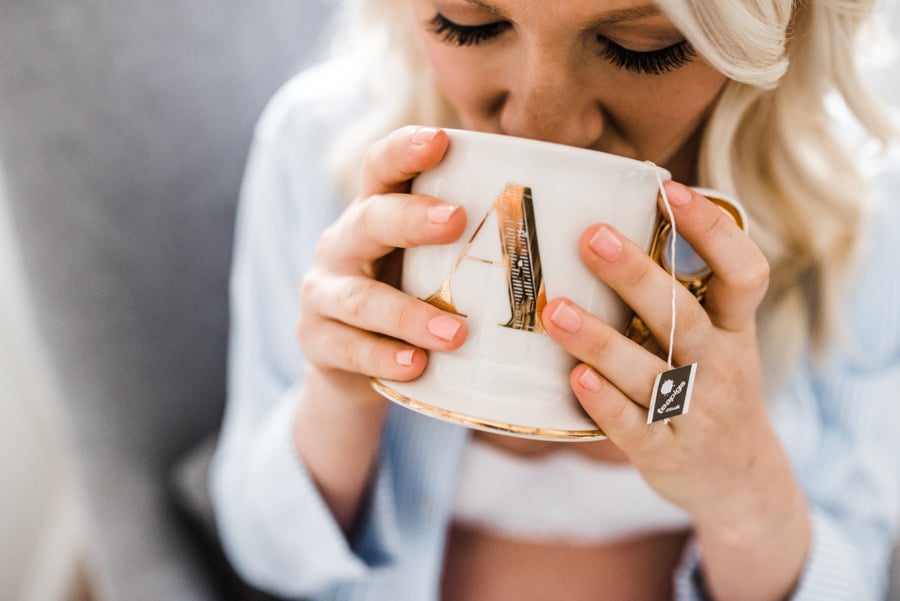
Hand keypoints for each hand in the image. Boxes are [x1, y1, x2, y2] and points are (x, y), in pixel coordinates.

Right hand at [297, 125, 468, 399]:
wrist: (350, 361)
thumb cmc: (411, 297)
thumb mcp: (432, 263)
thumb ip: (473, 241)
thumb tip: (569, 217)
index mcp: (374, 212)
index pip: (380, 167)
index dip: (405, 150)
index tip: (442, 139)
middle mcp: (342, 244)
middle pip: (369, 220)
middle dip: (411, 218)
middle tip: (457, 220)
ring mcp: (324, 293)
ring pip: (360, 297)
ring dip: (409, 314)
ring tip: (457, 333)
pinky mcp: (317, 340)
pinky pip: (349, 349)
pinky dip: (384, 358)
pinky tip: (416, 366)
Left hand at [542, 181, 808, 598]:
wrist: (739, 479)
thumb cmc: (709, 387)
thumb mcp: (718, 341)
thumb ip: (680, 296)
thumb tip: (611, 222)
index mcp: (734, 330)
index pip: (744, 274)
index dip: (713, 231)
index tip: (671, 190)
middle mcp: (720, 366)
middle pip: (682, 317)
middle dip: (637, 276)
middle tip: (590, 237)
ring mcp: (695, 412)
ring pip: (648, 372)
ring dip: (601, 340)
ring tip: (555, 310)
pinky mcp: (667, 452)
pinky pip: (635, 428)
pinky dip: (605, 403)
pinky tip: (574, 378)